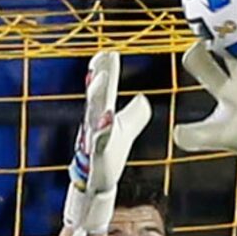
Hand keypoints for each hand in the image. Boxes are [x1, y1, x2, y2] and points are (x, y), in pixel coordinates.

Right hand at [63, 48, 150, 235]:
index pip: (104, 88)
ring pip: (94, 112)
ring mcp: (95, 139)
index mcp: (102, 114)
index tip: (107, 52)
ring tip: (100, 77)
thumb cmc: (110, 154)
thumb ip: (136, 113)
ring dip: (96, 94)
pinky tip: (107, 118)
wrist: (98, 184)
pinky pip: (99, 141)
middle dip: (100, 74)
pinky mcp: (98, 156)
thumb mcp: (126, 130)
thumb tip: (141, 97)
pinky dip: (102, 129)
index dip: (105, 70)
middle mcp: (96, 123)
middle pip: (98, 94)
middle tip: (103, 57)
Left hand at [173, 42, 236, 194]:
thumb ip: (194, 137)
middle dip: (228, 33)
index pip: (202, 64)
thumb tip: (176, 132)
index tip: (198, 45)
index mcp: (220, 87)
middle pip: (231, 48)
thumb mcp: (214, 137)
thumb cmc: (236, 138)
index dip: (197, 54)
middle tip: (228, 14)